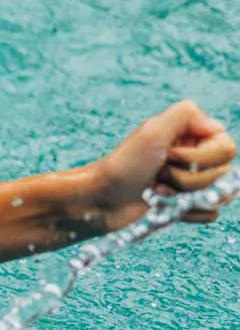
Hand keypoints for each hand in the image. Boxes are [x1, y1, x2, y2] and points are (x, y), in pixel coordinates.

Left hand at [82, 101, 235, 230]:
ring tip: (158, 189)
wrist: (102, 198)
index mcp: (194, 136)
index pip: (227, 149)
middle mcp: (198, 157)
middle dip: (188, 178)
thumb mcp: (153, 131)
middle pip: (224, 174)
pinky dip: (186, 212)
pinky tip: (163, 205)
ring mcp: (195, 182)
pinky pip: (210, 213)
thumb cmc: (124, 164)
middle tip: (159, 174)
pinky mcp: (189, 205)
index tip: (169, 155)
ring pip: (220, 195)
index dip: (199, 157)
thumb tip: (217, 126)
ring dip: (185, 196)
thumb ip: (186, 115)